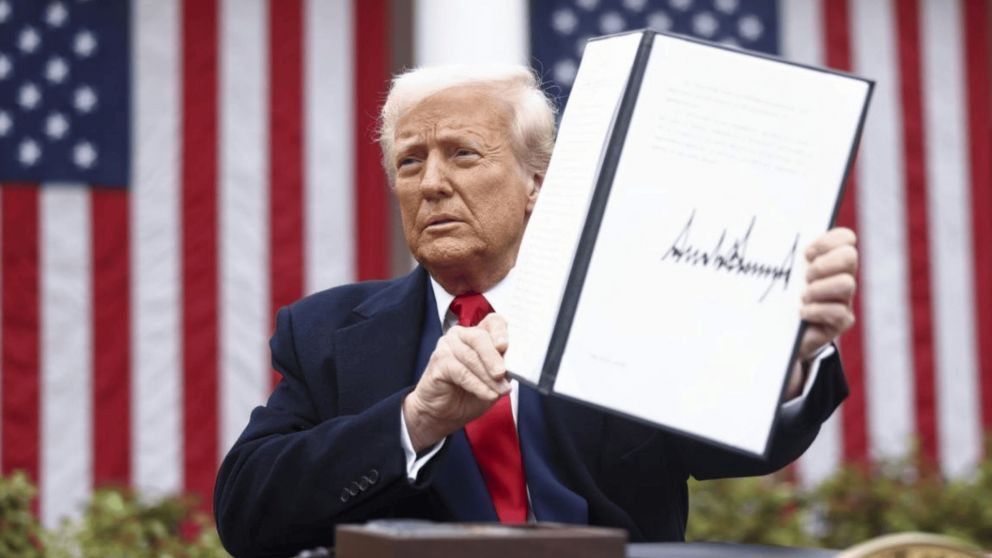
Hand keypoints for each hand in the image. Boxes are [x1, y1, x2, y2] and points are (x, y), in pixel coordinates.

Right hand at [403, 313, 509, 451]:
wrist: (445, 413)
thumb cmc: (470, 392)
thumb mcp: (494, 379)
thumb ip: (504, 368)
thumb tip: (515, 367)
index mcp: (478, 334)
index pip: (493, 322)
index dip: (500, 331)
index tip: (505, 346)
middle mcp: (461, 335)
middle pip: (479, 338)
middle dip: (493, 357)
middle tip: (502, 373)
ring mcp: (446, 347)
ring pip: (470, 357)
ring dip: (487, 377)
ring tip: (500, 391)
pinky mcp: (438, 363)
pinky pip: (461, 372)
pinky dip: (477, 385)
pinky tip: (487, 394)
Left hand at [784, 228, 857, 398]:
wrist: (776, 331)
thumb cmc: (776, 295)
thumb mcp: (777, 272)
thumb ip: (778, 254)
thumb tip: (763, 232)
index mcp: (829, 259)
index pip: (845, 238)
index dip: (828, 241)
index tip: (806, 253)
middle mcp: (841, 276)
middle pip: (850, 257)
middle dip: (825, 264)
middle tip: (805, 276)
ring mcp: (843, 299)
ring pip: (847, 284)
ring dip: (819, 289)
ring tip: (803, 297)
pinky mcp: (841, 321)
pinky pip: (839, 312)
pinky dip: (817, 311)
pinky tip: (802, 313)